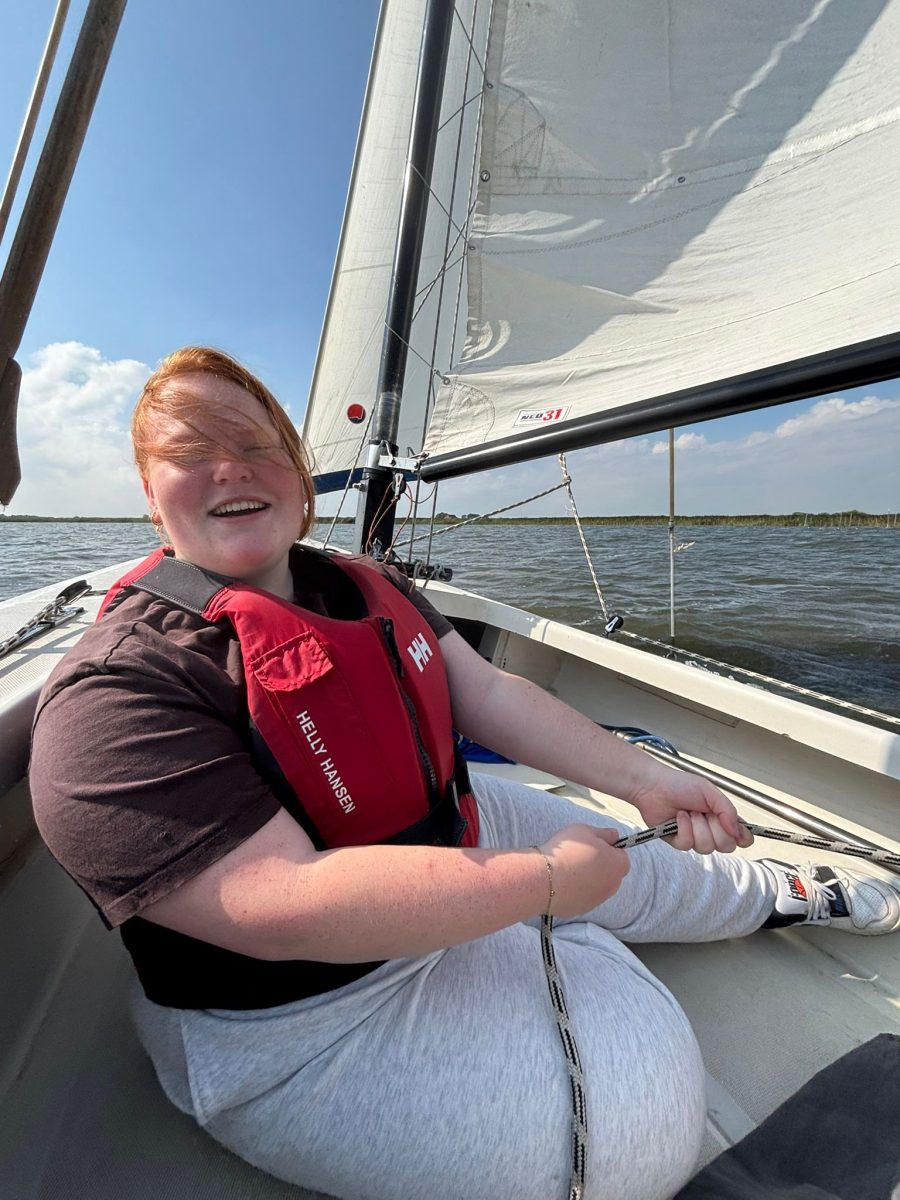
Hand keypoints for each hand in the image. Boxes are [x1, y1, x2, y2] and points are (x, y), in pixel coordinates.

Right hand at [539, 824, 629, 916]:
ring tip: (568, 869)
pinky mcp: (582, 910)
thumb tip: (615, 836)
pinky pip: (582, 897)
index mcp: (618, 864)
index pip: (621, 855)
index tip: (593, 844)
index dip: (608, 848)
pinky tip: (561, 882)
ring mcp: (597, 900)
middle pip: (610, 873)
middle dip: (600, 865)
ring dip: (588, 879)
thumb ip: (604, 833)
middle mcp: (612, 885)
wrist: (544, 880)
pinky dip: (576, 891)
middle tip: (580, 856)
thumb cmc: (566, 851)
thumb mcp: (585, 830)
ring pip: (596, 886)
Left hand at [630, 770, 753, 854]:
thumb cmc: (680, 785)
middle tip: (705, 813)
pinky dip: (683, 829)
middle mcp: (711, 829)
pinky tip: (678, 817)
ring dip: (697, 827)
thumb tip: (738, 831)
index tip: (738, 833)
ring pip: (706, 847)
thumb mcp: (709, 791)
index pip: (741, 836)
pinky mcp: (678, 842)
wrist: (653, 786)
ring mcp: (695, 837)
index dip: (743, 838)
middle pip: (726, 846)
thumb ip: (727, 810)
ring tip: (689, 812)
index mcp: (722, 817)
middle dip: (716, 829)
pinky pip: (687, 845)